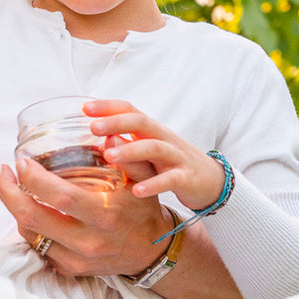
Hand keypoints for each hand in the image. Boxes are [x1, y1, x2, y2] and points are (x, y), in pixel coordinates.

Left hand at [0, 156, 171, 276]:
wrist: (151, 252)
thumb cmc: (142, 209)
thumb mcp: (143, 180)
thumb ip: (128, 156)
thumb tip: (107, 133)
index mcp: (105, 215)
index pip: (59, 197)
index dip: (33, 178)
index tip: (21, 162)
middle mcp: (89, 241)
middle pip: (32, 218)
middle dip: (8, 192)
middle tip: (2, 171)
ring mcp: (76, 258)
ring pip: (29, 233)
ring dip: (14, 207)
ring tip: (11, 186)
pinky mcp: (69, 269)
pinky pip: (37, 246)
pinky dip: (27, 225)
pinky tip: (27, 207)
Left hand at [84, 99, 225, 210]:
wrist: (213, 181)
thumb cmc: (172, 164)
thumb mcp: (149, 150)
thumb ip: (126, 143)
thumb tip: (96, 138)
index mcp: (152, 131)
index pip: (130, 110)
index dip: (109, 107)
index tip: (85, 108)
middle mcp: (164, 139)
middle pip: (141, 122)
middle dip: (117, 122)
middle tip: (93, 127)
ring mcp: (176, 157)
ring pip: (155, 147)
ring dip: (131, 151)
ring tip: (110, 157)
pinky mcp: (187, 178)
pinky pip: (170, 179)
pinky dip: (154, 185)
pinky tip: (137, 191)